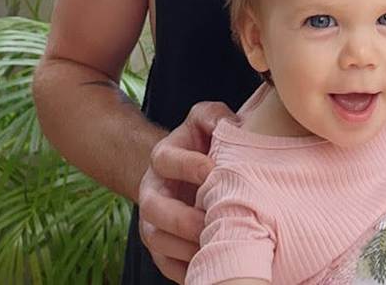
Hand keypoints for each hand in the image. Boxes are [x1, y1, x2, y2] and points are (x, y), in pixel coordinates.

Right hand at [138, 101, 236, 282]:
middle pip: (153, 208)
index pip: (167, 160)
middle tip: (211, 220)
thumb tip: (233, 125)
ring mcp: (152, 221)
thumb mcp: (206, 119)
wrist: (186, 167)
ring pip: (157, 240)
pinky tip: (211, 267)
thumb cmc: (203, 141)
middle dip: (181, 217)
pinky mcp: (160, 246)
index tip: (214, 171)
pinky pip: (166, 264)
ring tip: (215, 247)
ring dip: (185, 247)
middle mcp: (152, 189)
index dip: (189, 166)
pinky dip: (185, 270)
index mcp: (163, 155)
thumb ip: (216, 116)